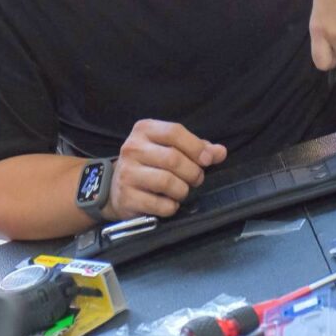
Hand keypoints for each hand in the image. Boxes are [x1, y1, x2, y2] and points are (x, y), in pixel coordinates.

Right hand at [105, 120, 226, 219]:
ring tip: (183, 190)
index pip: (174, 132)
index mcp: (144, 129)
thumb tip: (220, 152)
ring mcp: (127, 173)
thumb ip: (196, 148)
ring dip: (183, 190)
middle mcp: (133, 148)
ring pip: (167, 182)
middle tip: (196, 179)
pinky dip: (171, 206)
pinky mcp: (126, 197)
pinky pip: (159, 204)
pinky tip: (170, 203)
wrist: (114, 187)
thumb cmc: (149, 163)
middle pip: (173, 158)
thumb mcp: (169, 148)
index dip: (196, 146)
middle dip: (193, 172)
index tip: (208, 159)